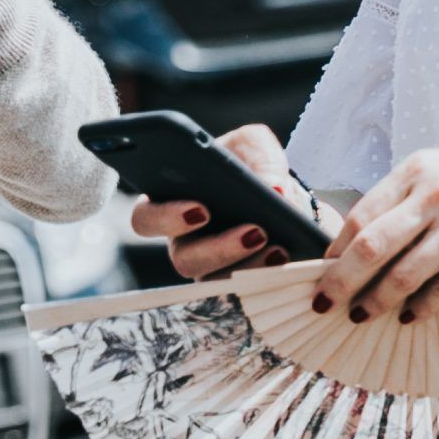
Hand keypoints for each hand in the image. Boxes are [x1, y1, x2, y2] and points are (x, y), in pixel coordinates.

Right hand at [129, 123, 339, 277]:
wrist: (288, 198)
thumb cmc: (253, 166)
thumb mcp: (253, 145)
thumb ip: (258, 153)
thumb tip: (274, 188)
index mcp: (171, 206)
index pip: (146, 219)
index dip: (166, 218)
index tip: (201, 209)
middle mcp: (186, 244)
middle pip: (185, 260)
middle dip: (221, 248)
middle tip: (255, 231)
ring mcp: (214, 271)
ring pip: (220, 283)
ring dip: (252, 266)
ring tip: (280, 247)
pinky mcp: (244, 288)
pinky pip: (250, 294)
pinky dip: (272, 276)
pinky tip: (291, 259)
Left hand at [316, 146, 438, 321]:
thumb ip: (408, 199)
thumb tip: (365, 240)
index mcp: (418, 170)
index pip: (361, 214)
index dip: (335, 249)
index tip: (321, 273)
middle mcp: (435, 195)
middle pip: (371, 245)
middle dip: (342, 280)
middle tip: (325, 303)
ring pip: (403, 273)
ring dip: (377, 301)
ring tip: (362, 316)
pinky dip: (421, 308)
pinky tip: (409, 317)